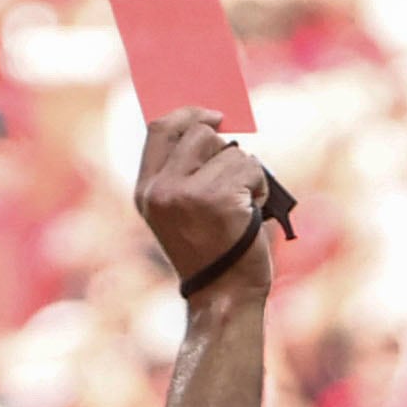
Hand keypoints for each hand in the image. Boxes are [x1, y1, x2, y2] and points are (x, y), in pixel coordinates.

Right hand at [134, 110, 273, 299]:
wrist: (224, 294)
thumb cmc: (211, 250)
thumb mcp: (180, 209)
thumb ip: (183, 168)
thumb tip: (212, 121)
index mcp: (146, 190)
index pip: (160, 128)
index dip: (189, 112)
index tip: (215, 115)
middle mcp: (161, 190)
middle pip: (200, 132)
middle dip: (225, 150)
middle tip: (233, 180)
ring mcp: (187, 194)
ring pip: (231, 150)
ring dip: (246, 173)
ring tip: (241, 205)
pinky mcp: (218, 200)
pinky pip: (250, 168)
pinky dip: (260, 188)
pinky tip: (251, 213)